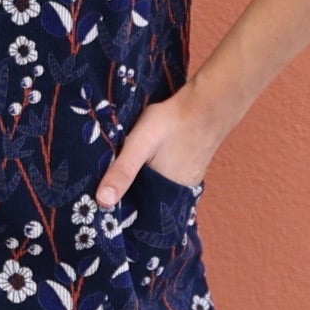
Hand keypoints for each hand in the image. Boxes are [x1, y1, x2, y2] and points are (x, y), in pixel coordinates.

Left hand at [95, 79, 226, 208]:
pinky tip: (152, 157)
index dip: (126, 202)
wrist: (207, 102)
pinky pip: (172, 171)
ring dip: (147, 176)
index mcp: (168, 192)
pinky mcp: (195, 162)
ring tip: (130, 168)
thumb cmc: (172, 121)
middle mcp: (183, 189)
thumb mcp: (139, 144)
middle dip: (135, 189)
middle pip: (151, 194)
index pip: (141, 207)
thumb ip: (122, 171)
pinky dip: (160, 167)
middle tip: (113, 181)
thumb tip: (102, 201)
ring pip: (161, 181)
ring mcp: (191, 176)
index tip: (107, 201)